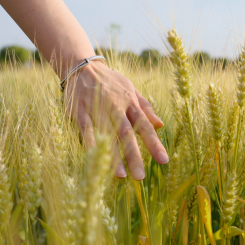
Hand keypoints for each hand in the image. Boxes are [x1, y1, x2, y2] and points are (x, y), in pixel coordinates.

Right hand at [63, 60, 168, 179]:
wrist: (83, 67)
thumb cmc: (110, 81)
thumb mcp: (131, 90)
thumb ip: (145, 108)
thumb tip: (161, 125)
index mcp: (130, 103)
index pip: (144, 126)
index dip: (154, 144)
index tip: (163, 161)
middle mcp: (115, 107)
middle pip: (126, 134)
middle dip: (134, 155)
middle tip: (140, 177)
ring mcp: (97, 109)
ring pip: (107, 134)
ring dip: (113, 155)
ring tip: (120, 176)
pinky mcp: (80, 112)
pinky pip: (86, 130)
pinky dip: (91, 144)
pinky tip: (95, 159)